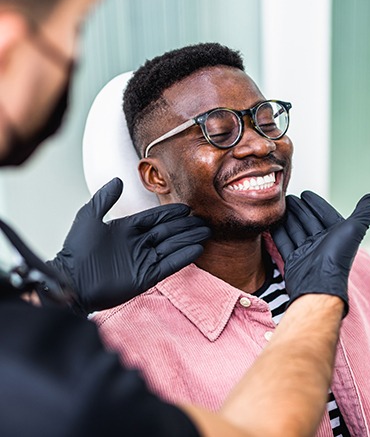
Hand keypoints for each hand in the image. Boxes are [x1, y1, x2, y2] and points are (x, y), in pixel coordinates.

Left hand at [48, 178, 210, 315]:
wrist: (72, 280)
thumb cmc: (76, 249)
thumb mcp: (89, 217)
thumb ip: (104, 198)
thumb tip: (118, 180)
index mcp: (126, 229)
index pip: (154, 218)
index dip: (170, 213)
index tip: (186, 208)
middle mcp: (138, 244)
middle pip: (168, 231)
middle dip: (186, 226)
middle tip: (203, 221)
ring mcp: (143, 260)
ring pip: (172, 246)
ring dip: (189, 239)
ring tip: (205, 232)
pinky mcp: (146, 276)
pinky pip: (169, 264)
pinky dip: (184, 257)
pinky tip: (197, 249)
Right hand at [271, 191, 369, 315]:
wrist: (318, 285)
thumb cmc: (337, 258)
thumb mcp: (353, 229)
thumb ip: (363, 213)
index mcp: (336, 235)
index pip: (324, 214)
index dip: (316, 203)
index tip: (306, 193)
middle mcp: (322, 243)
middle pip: (308, 220)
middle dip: (299, 208)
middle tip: (288, 197)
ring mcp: (307, 252)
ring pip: (295, 229)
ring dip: (288, 217)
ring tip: (280, 206)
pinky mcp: (293, 260)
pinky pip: (284, 242)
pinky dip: (278, 232)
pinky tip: (273, 223)